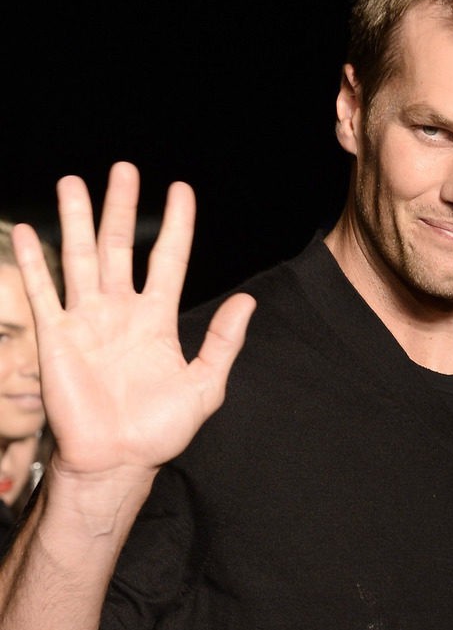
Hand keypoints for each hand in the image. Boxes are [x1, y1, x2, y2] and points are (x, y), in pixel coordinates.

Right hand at [11, 162, 254, 488]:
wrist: (117, 460)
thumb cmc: (159, 430)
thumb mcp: (205, 386)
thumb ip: (223, 342)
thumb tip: (250, 303)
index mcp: (157, 320)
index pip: (169, 259)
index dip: (176, 225)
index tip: (180, 189)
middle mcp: (120, 312)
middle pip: (119, 246)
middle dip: (120, 207)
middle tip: (122, 169)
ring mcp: (86, 321)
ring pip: (80, 257)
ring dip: (76, 219)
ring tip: (73, 182)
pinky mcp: (57, 337)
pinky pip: (43, 291)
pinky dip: (32, 262)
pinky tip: (24, 232)